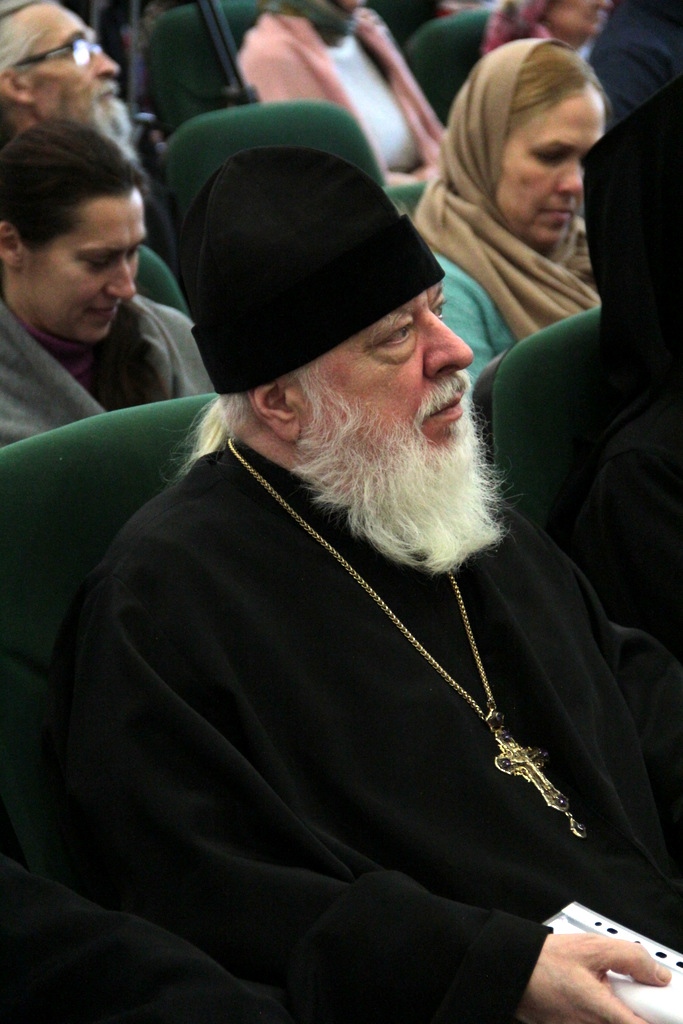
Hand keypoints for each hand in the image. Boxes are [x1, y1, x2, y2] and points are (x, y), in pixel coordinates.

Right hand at [515, 932, 670, 1022]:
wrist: (513, 969)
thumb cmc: (544, 961)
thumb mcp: (591, 947)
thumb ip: (630, 958)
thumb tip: (657, 974)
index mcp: (602, 1011)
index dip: (657, 1012)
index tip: (659, 1000)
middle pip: (628, 1022)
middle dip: (634, 1005)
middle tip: (625, 986)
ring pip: (611, 1021)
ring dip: (615, 1007)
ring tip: (600, 985)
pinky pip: (597, 1021)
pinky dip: (600, 1010)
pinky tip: (588, 993)